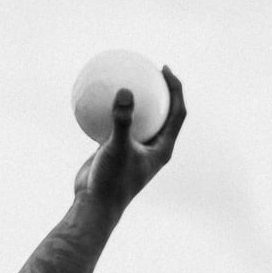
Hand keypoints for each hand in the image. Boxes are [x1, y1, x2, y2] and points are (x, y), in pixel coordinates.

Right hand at [74, 66, 186, 210]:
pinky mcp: (116, 150)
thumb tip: (126, 91)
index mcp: (162, 148)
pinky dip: (108, 110)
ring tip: (125, 75)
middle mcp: (152, 148)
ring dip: (135, 99)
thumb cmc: (110, 181)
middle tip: (149, 67)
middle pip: (162, 112)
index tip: (165, 69)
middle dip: (160, 90)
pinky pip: (114, 124)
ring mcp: (134, 149)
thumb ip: (122, 120)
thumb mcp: (117, 148)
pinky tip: (94, 94)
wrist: (93, 205)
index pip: (178, 113)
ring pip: (138, 118)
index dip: (176, 89)